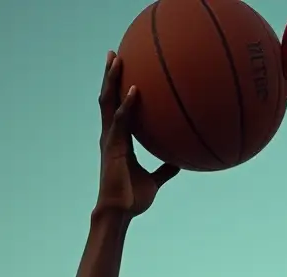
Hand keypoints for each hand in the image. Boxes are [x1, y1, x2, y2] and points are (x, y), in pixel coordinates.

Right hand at [95, 51, 178, 217]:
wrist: (120, 212)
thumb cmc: (133, 199)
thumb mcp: (154, 181)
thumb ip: (165, 169)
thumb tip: (179, 162)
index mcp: (119, 140)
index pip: (116, 108)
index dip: (118, 90)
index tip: (123, 71)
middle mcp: (111, 135)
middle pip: (108, 99)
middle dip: (110, 76)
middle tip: (114, 53)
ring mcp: (110, 139)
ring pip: (108, 102)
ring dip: (112, 80)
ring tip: (117, 58)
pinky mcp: (112, 147)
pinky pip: (120, 120)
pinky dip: (127, 104)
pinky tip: (136, 90)